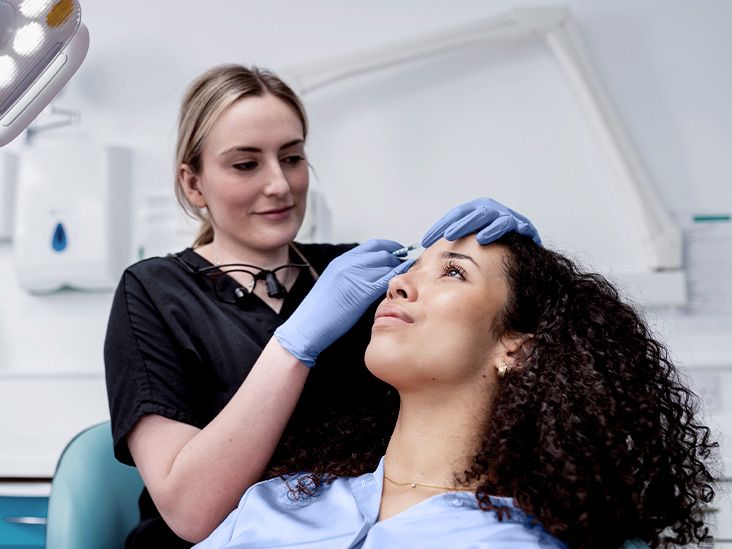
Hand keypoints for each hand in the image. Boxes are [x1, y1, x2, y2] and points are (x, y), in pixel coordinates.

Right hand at [274, 240, 413, 366]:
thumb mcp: (334, 285)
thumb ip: (352, 276)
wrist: (307, 328)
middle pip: (383, 253)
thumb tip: (372, 276)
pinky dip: (397, 279)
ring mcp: (354, 276)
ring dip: (400, 269)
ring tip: (409, 277)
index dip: (391, 249)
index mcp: (340, 261)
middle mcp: (347, 263)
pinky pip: (385, 280)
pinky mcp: (360, 291)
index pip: (373, 246)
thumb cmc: (319, 313)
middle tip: (409, 267)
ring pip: (386, 264)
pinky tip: (403, 285)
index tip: (400, 255)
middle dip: (399, 259)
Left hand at [421, 197, 540, 247]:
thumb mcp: (476, 241)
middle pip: (469, 213)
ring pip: (486, 216)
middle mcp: (491, 209)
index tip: (425, 241)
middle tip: (443, 236)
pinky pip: (507, 224)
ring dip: (470, 225)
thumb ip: (458, 244)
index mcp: (478, 211)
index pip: (455, 215)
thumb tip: (429, 254)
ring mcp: (506, 215)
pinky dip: (495, 230)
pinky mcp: (522, 225)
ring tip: (455, 235)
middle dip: (455, 225)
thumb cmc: (500, 247)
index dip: (439, 227)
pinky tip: (484, 238)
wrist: (528, 252)